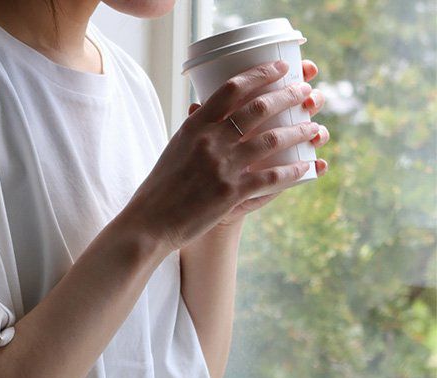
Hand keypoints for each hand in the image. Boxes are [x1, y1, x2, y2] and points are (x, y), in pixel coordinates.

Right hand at [120, 60, 320, 250]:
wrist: (149, 224)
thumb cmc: (158, 190)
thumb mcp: (173, 150)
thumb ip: (194, 131)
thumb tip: (201, 111)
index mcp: (195, 127)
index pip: (232, 88)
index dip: (261, 74)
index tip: (280, 68)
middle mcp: (210, 141)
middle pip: (259, 108)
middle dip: (288, 96)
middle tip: (305, 91)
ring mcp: (222, 166)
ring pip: (271, 140)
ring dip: (298, 131)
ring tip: (314, 127)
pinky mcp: (230, 193)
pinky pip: (271, 177)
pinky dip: (293, 171)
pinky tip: (307, 166)